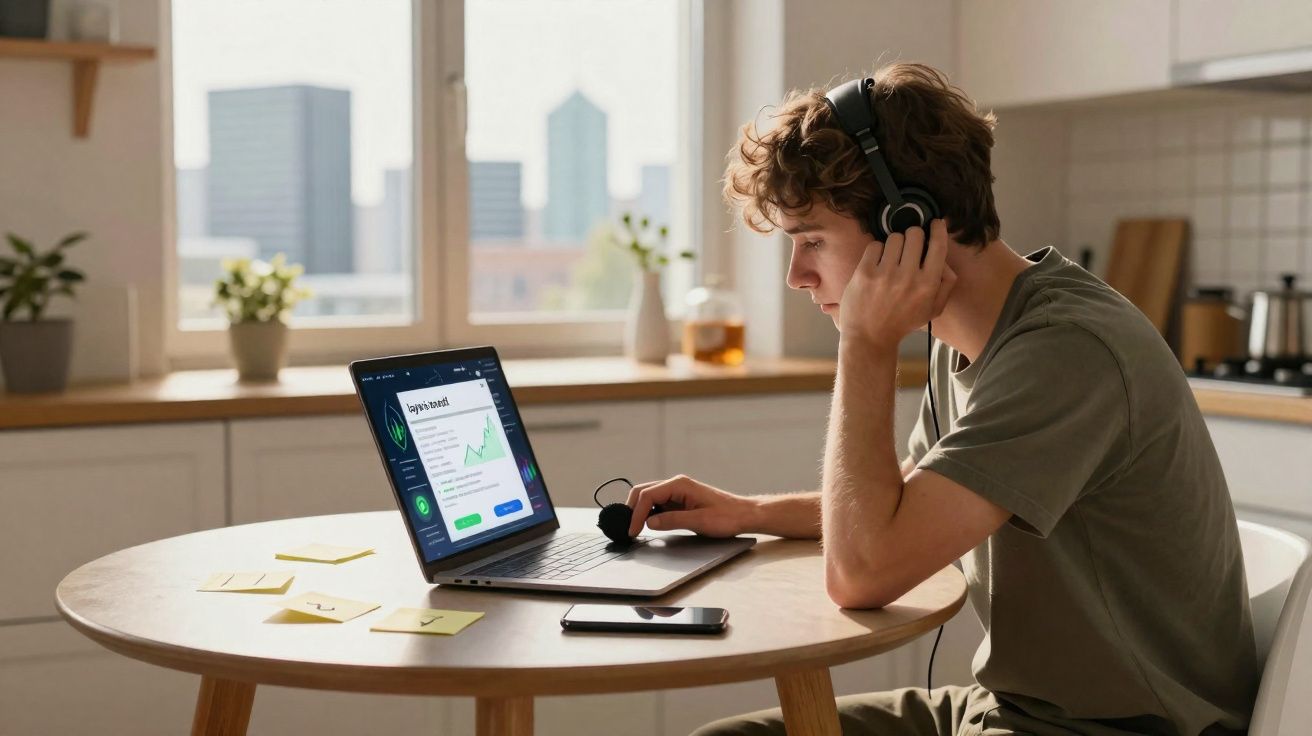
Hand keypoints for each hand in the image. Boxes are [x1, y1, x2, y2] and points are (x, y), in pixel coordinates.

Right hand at [625, 475, 751, 537]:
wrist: (744, 515)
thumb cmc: (727, 516)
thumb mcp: (699, 522)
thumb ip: (672, 520)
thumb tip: (649, 522)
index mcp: (680, 485)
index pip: (648, 495)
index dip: (636, 513)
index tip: (632, 530)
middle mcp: (677, 485)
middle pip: (644, 492)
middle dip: (633, 509)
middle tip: (628, 529)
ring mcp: (678, 492)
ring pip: (650, 498)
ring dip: (640, 511)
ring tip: (635, 528)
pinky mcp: (681, 501)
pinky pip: (659, 504)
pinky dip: (650, 513)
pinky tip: (649, 525)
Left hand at [838, 218, 957, 347]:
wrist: (870, 337)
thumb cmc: (902, 322)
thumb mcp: (932, 310)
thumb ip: (946, 285)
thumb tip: (946, 262)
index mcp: (928, 285)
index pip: (938, 246)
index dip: (937, 229)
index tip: (935, 223)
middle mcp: (908, 277)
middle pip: (914, 234)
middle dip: (913, 236)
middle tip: (908, 247)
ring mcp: (885, 274)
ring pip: (894, 237)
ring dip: (894, 244)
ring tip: (891, 258)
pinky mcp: (865, 273)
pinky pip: (875, 245)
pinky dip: (877, 251)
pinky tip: (877, 264)